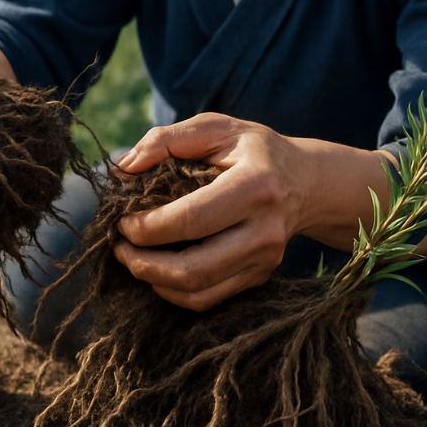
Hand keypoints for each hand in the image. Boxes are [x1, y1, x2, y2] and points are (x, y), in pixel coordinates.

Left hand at [112, 113, 305, 310]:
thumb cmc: (252, 150)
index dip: (148, 226)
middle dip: (144, 262)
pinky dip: (173, 290)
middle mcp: (265, 231)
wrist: (306, 182)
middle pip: (194, 267)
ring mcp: (265, 260)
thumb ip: (166, 140)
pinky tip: (156, 270)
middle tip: (119, 246)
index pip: (192, 218)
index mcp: (256, 185)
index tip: (123, 219)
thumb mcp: (216, 128)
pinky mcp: (259, 277)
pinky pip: (208, 299)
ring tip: (131, 258)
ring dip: (154, 280)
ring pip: (198, 291)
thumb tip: (122, 169)